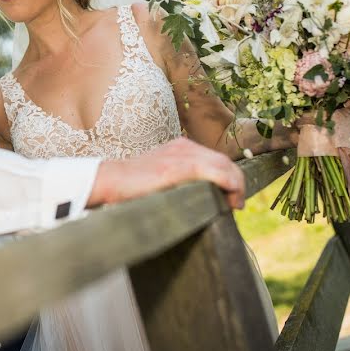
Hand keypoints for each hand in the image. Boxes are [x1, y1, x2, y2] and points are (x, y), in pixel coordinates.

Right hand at [91, 137, 245, 209]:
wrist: (112, 179)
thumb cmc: (131, 185)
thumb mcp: (160, 177)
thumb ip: (179, 181)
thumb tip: (199, 199)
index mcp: (180, 147)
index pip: (215, 159)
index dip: (229, 177)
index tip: (231, 196)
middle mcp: (185, 146)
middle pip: (224, 160)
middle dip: (237, 182)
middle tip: (237, 203)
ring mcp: (182, 154)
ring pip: (224, 165)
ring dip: (236, 185)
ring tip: (235, 204)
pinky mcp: (180, 167)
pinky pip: (215, 171)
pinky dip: (229, 183)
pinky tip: (231, 197)